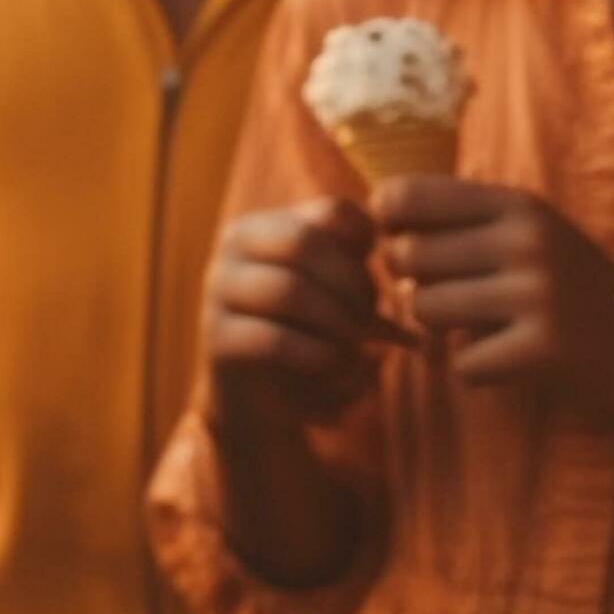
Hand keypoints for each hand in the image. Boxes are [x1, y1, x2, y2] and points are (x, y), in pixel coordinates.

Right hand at [202, 198, 384, 435]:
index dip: (371, 247)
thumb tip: (395, 257)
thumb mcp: (335, 292)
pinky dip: (319, 356)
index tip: (384, 280)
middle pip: (307, 244)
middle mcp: (232, 248)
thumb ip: (359, 266)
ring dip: (338, 324)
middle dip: (353, 286)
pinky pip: (276, 341)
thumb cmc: (308, 335)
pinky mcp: (218, 341)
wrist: (264, 401)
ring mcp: (218, 292)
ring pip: (290, 291)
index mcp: (266, 224)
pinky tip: (334, 367)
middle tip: (374, 324)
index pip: (331, 212)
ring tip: (357, 348)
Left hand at [380, 175, 613, 427]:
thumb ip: (464, 218)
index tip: (406, 245)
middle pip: (405, 257)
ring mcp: (538, 294)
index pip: (405, 197)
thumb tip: (376, 208)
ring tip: (479, 329)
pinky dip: (477, 371)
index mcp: (519, 204)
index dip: (388, 227)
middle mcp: (527, 239)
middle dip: (413, 285)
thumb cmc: (572, 291)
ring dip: (439, 330)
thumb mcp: (531, 234)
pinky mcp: (545, 349)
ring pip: (422, 310)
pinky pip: (461, 364)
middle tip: (450, 299)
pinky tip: (512, 362)